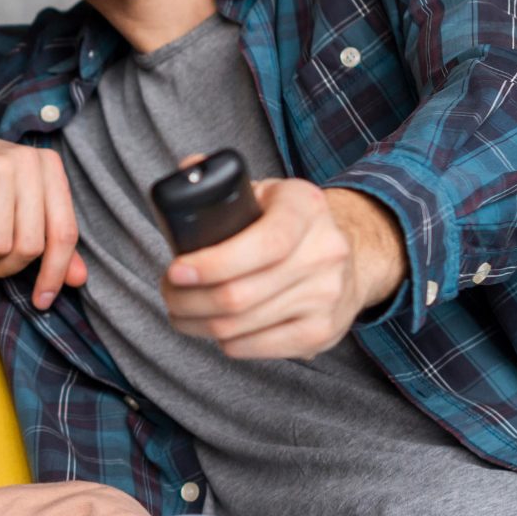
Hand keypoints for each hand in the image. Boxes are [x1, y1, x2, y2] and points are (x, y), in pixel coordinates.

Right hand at [0, 119, 87, 308]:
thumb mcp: (21, 200)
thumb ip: (51, 238)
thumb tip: (79, 279)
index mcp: (48, 166)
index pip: (64, 232)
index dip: (55, 273)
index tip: (43, 300)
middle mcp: (28, 161)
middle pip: (31, 244)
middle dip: (9, 266)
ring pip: (1, 244)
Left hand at [161, 182, 404, 359]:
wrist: (348, 259)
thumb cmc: (288, 224)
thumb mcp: (265, 192)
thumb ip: (222, 182)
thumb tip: (187, 168)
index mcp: (306, 207)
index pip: (265, 243)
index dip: (213, 262)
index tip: (176, 271)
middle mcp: (325, 251)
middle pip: (241, 294)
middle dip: (188, 299)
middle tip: (168, 291)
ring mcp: (327, 296)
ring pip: (240, 326)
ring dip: (197, 322)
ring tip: (181, 309)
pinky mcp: (321, 332)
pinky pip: (255, 347)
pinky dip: (224, 341)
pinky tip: (214, 326)